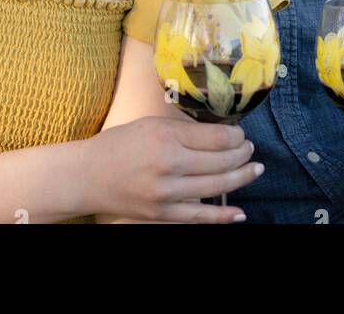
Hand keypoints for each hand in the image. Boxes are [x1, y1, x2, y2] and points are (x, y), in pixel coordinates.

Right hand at [90, 114, 262, 222]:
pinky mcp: (162, 214)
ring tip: (255, 170)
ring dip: (240, 178)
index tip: (241, 133)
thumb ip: (184, 130)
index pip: (215, 137)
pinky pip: (199, 217)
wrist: (88, 175)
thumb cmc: (119, 144)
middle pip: (220, 162)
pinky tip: (240, 213)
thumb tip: (219, 134)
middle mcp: (169, 164)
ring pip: (216, 187)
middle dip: (242, 155)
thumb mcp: (152, 125)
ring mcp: (166, 193)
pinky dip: (222, 216)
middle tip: (251, 150)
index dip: (236, 135)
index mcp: (166, 136)